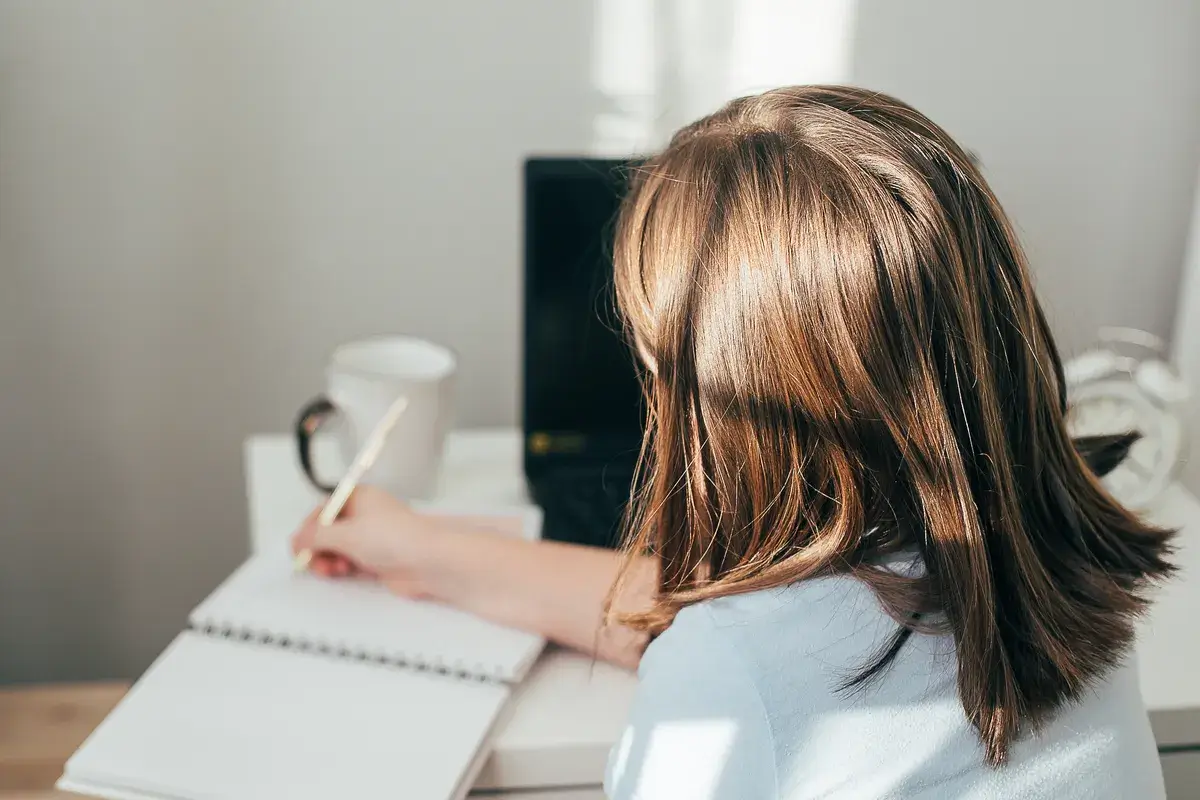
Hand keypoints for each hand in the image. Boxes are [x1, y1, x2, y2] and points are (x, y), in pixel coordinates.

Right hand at [290, 486, 442, 597]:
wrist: (429, 562)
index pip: (325, 509)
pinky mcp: (377, 559)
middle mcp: (366, 515)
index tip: (299, 545)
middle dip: (317, 547)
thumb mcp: (346, 534)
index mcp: (360, 498)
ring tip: (330, 570)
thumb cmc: (394, 538)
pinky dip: (341, 568)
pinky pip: (349, 562)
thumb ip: (316, 537)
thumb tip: (296, 540)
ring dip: (327, 560)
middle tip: (310, 563)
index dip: (310, 527)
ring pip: (337, 549)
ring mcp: (372, 538)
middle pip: (329, 531)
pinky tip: (341, 573)